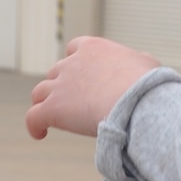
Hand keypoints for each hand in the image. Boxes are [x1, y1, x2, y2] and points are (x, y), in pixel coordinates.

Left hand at [26, 36, 159, 140]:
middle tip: (71, 102)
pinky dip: (34, 125)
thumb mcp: (147, 64)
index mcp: (93, 48)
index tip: (82, 74)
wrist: (135, 102)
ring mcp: (59, 86)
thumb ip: (138, 61)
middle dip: (61, 85)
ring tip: (50, 117)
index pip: (75, 48)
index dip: (76, 61)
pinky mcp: (52, 109)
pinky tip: (40, 133)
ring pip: (40, 92)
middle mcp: (71, 63)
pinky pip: (33, 117)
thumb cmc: (147, 85)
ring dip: (44, 102)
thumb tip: (142, 62)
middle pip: (56, 72)